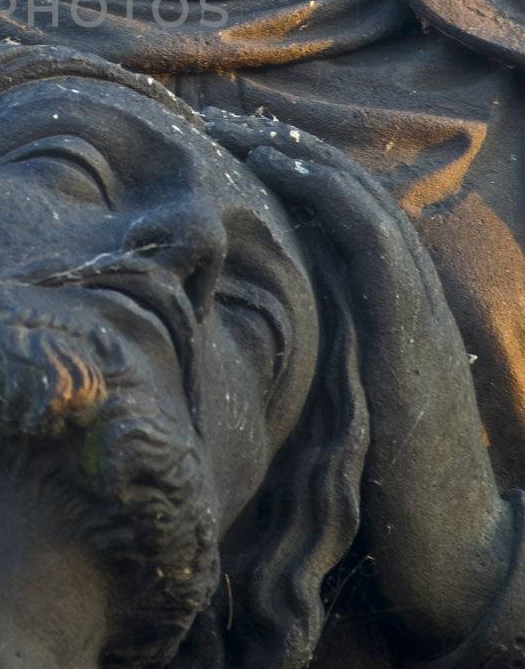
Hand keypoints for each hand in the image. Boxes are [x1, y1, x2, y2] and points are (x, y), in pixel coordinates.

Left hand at [203, 109, 513, 643]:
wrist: (454, 552)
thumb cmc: (384, 492)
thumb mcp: (339, 408)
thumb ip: (305, 360)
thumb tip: (234, 339)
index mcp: (388, 308)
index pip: (336, 215)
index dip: (284, 173)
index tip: (223, 147)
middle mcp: (404, 293)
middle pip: (341, 191)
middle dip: (279, 146)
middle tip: (215, 117)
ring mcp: (411, 304)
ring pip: (354, 197)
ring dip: (294, 151)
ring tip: (236, 122)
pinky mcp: (406, 325)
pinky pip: (369, 237)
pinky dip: (327, 191)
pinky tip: (281, 163)